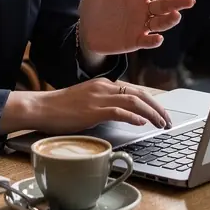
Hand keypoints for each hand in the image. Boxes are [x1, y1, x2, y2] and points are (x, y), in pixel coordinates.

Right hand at [25, 78, 172, 132]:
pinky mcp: (93, 110)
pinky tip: (141, 123)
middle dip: (157, 107)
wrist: (41, 107)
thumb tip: (122, 114)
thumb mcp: (86, 101)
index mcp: (103, 85)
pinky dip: (133, 116)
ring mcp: (98, 98)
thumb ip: (103, 104)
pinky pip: (119, 111)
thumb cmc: (61, 108)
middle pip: (139, 93)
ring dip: (151, 113)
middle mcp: (103, 87)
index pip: (134, 90)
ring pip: (133, 101)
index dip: (151, 102)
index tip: (161, 113)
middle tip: (168, 120)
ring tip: (160, 124)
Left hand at [78, 0, 193, 54]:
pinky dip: (153, 41)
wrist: (84, 29)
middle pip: (164, 5)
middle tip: (190, 1)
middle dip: (178, 3)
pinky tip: (157, 38)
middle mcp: (143, 9)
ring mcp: (141, 26)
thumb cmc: (93, 4)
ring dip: (169, 20)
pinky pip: (147, 41)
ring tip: (176, 16)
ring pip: (160, 23)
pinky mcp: (135, 41)